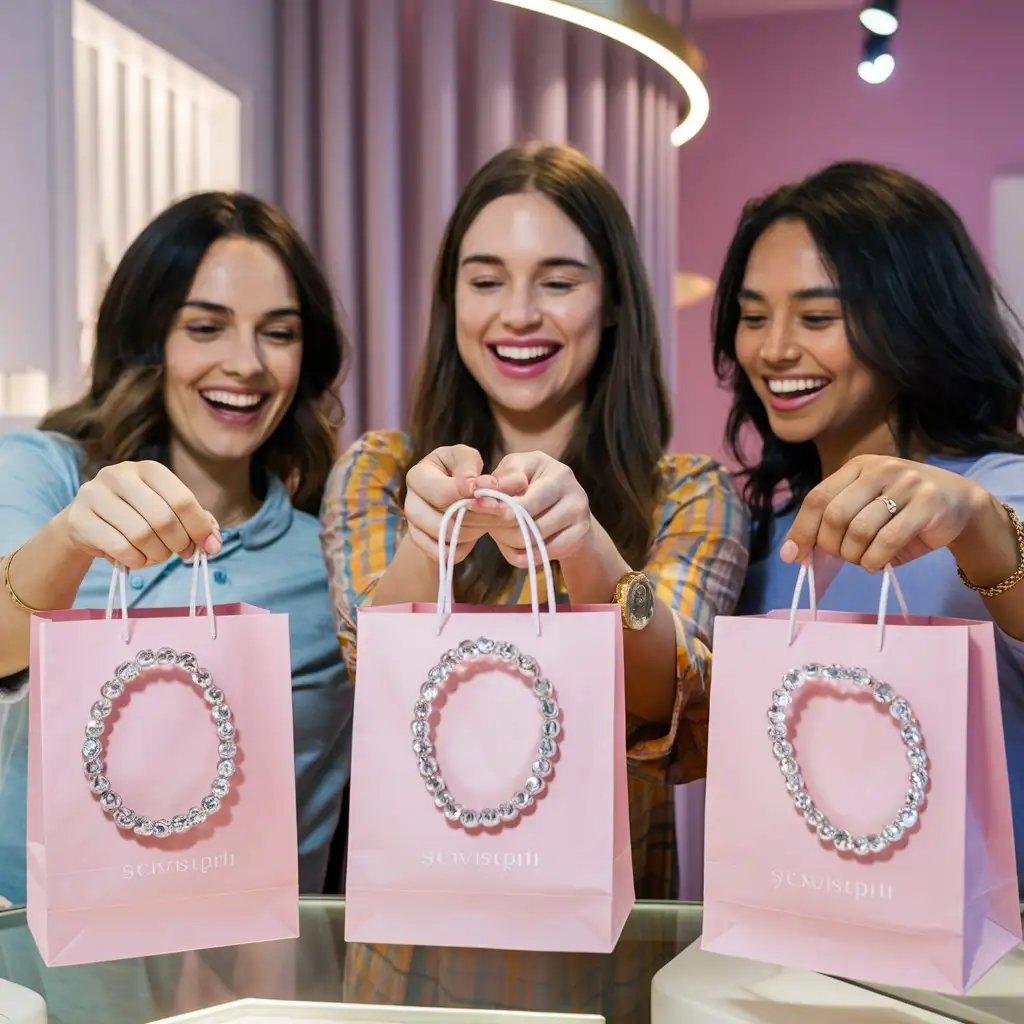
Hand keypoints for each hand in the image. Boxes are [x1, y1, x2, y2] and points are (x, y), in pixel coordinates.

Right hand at [63, 461, 220, 569]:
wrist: (85, 523)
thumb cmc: (136, 517)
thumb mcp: (168, 512)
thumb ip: (196, 522)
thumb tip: (214, 544)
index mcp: (149, 469)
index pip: (183, 499)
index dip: (199, 528)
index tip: (208, 546)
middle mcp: (119, 475)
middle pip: (163, 518)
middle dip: (178, 543)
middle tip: (179, 553)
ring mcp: (94, 494)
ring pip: (141, 535)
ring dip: (157, 554)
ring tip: (156, 555)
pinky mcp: (79, 518)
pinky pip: (119, 547)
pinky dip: (135, 560)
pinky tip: (136, 558)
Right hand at [404, 445, 501, 563]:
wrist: (449, 489)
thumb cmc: (459, 469)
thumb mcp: (465, 458)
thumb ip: (469, 468)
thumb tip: (479, 486)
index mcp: (417, 476)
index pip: (441, 493)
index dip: (468, 496)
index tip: (493, 494)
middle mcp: (410, 502)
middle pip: (442, 521)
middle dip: (477, 517)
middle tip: (500, 510)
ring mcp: (414, 526)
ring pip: (446, 538)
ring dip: (474, 531)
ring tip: (490, 519)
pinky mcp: (422, 543)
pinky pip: (445, 554)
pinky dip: (463, 547)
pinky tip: (475, 532)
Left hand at [490, 451, 592, 566]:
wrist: (565, 508)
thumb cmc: (531, 485)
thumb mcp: (515, 473)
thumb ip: (499, 479)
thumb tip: (479, 486)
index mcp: (552, 468)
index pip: (519, 490)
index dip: (494, 502)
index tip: (473, 505)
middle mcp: (571, 488)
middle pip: (524, 518)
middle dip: (498, 525)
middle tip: (486, 525)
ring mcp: (579, 513)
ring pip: (529, 540)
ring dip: (507, 541)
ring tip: (501, 533)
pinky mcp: (579, 536)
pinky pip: (539, 556)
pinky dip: (520, 555)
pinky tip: (514, 547)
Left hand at [781, 454, 989, 571]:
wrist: (959, 504)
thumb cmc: (901, 510)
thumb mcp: (863, 508)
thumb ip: (830, 523)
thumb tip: (791, 552)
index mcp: (856, 467)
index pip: (818, 498)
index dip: (801, 529)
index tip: (792, 556)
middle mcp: (878, 469)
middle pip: (835, 516)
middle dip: (831, 546)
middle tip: (842, 557)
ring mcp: (905, 484)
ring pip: (860, 530)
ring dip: (854, 556)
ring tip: (863, 560)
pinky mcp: (927, 504)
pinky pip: (887, 540)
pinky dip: (874, 560)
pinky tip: (876, 563)